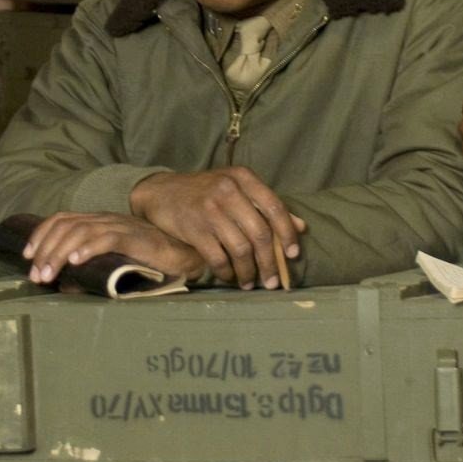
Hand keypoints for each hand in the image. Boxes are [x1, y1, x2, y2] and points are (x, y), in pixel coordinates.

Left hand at [20, 213, 206, 286]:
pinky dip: (88, 248)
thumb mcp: (111, 263)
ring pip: (80, 231)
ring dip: (59, 253)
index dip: (40, 234)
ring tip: (48, 274)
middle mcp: (106, 219)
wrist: (183, 254)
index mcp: (98, 221)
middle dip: (45, 250)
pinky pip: (108, 238)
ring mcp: (120, 226)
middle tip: (36, 276)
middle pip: (65, 225)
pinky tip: (76, 260)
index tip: (27, 256)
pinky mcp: (135, 238)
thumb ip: (89, 271)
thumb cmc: (148, 261)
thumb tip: (64, 286)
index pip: (61, 219)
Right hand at [128, 168, 305, 289]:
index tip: (292, 256)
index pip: (275, 207)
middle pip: (260, 233)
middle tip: (273, 282)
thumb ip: (266, 205)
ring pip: (241, 249)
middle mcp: (228, 190)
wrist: (161, 192)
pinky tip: (230, 277)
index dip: (287, 234)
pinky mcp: (194, 228)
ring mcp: (210, 209)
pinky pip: (218, 258)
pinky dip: (227, 272)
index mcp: (243, 178)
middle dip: (269, 263)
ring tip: (251, 283)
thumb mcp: (236, 189)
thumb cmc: (205, 192)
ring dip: (249, 272)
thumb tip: (301, 227)